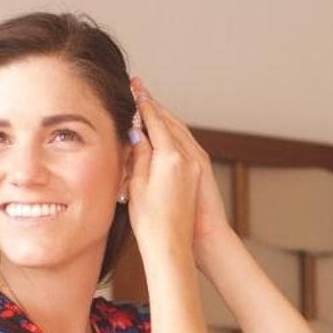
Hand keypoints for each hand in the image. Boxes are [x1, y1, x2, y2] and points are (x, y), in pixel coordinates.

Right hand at [124, 79, 200, 255]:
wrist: (174, 245)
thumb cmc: (151, 221)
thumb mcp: (137, 184)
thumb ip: (139, 154)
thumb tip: (137, 131)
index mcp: (170, 157)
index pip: (155, 121)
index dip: (143, 103)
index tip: (134, 87)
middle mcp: (187, 157)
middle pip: (169, 122)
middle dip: (154, 105)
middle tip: (139, 88)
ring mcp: (195, 165)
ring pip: (179, 131)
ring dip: (164, 117)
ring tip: (150, 105)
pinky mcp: (198, 174)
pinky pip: (186, 144)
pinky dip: (174, 132)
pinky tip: (166, 131)